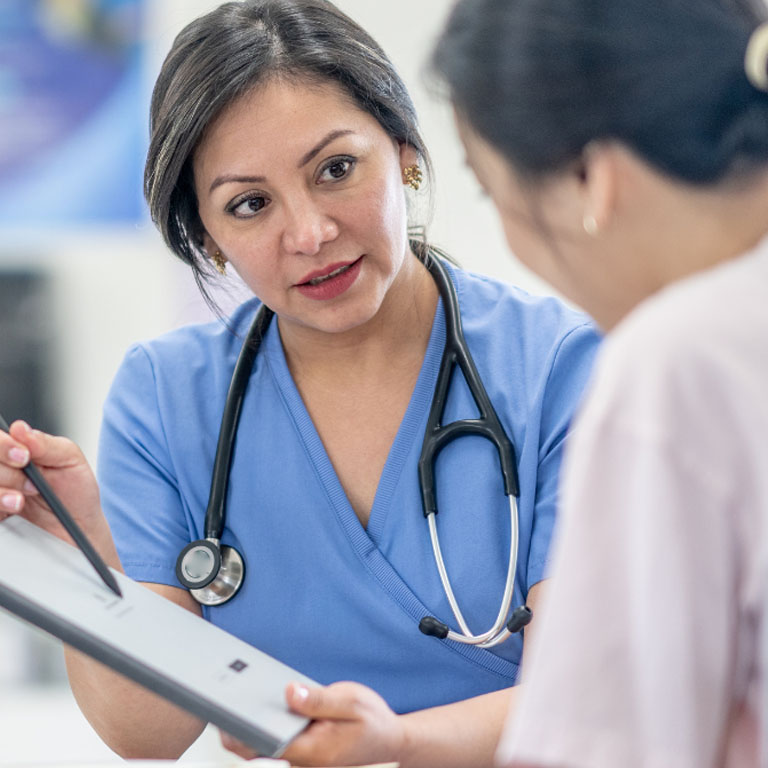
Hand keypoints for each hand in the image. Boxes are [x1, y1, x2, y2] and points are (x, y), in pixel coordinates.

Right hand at [0, 420, 116, 563]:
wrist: (79, 527)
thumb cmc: (76, 490)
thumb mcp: (70, 459)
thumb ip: (45, 444)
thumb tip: (21, 429)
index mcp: (17, 449)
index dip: (4, 445)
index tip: (24, 456)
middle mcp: (3, 468)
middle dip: (8, 471)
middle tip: (31, 483)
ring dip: (3, 490)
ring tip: (25, 498)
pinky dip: (0, 502)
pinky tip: (14, 506)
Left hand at [220, 681, 405, 766]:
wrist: (390, 739)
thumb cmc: (373, 721)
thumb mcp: (351, 701)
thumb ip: (319, 699)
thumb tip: (289, 692)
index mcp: (313, 750)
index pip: (265, 745)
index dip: (239, 730)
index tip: (223, 709)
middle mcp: (302, 759)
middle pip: (256, 749)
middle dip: (236, 727)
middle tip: (221, 697)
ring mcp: (301, 757)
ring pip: (264, 745)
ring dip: (248, 725)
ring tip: (235, 694)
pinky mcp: (302, 749)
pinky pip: (275, 740)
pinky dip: (263, 725)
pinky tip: (259, 702)